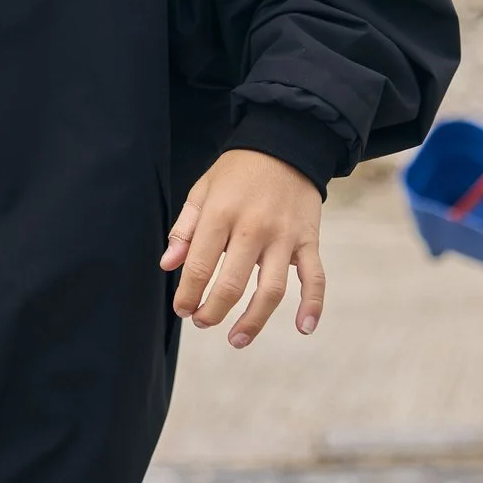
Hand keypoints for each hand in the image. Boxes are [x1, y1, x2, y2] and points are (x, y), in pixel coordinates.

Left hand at [160, 149, 325, 346]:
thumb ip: (185, 228)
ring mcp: (284, 236)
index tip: (182, 309)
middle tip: (202, 322)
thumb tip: (168, 265)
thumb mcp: (203, 189)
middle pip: (231, 284)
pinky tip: (303, 328)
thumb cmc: (237, 171)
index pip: (199, 266)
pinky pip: (315, 278)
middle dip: (212, 312)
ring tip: (237, 340)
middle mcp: (253, 228)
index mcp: (221, 214)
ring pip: (271, 290)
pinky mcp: (309, 240)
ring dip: (253, 321)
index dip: (187, 294)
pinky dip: (313, 305)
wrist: (286, 143)